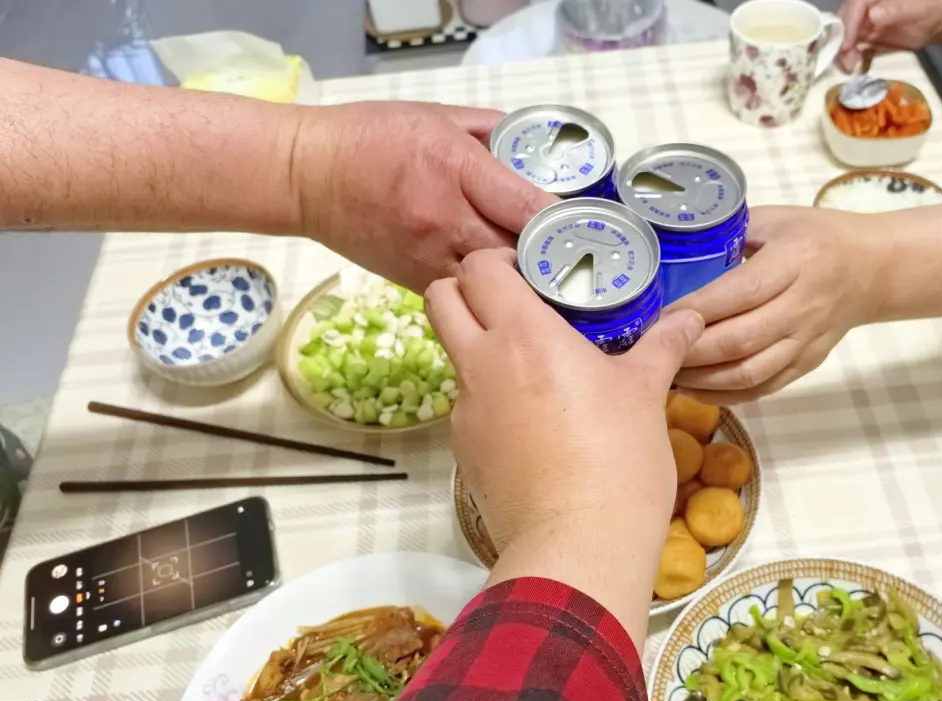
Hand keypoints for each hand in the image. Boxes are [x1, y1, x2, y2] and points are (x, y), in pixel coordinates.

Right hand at [292, 101, 555, 292]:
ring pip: (495, 286)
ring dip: (524, 286)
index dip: (563, 223)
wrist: (308, 177)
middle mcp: (446, 219)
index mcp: (455, 167)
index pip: (526, 206)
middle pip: (519, 254)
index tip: (586, 228)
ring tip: (548, 283)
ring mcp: (430, 258)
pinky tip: (508, 293)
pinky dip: (492, 296)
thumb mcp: (438, 115)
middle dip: (551, 259)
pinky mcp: (417, 284)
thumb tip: (537, 152)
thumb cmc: (373, 138)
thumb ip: (493, 131)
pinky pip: (467, 297)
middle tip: (576, 259)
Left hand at [426, 250, 703, 645]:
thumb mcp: (645, 393)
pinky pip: (466, 404)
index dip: (498, 261)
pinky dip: (488, 397)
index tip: (532, 272)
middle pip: (440, 297)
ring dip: (478, 345)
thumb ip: (661, 347)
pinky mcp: (464, 450)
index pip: (477, 267)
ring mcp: (465, 409)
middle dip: (467, 291)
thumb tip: (688, 320)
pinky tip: (533, 421)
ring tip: (532, 365)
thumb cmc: (617, 459)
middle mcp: (481, 363)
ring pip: (452, 353)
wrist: (578, 544)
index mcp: (522, 334)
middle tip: (516, 306)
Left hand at [671, 206, 882, 403]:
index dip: (695, 310)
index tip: (656, 318)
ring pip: (748, 372)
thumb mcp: (776, 220)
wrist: (872, 270)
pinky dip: (724, 395)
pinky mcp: (805, 366)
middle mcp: (802, 307)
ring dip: (702, 379)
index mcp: (794, 262)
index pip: (739, 293)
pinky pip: (761, 389)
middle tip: (648, 351)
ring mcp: (805, 342)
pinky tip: (694, 389)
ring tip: (665, 374)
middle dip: (689, 351)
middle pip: (739, 340)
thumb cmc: (817, 237)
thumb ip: (731, 234)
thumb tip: (676, 253)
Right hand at [838, 0, 941, 69]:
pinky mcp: (866, 36)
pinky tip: (854, 67)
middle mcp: (865, 6)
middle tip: (846, 60)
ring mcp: (863, 21)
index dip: (848, 24)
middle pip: (843, 20)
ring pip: (844, 34)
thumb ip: (896, 10)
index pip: (854, 5)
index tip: (847, 45)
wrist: (937, 21)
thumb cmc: (930, 8)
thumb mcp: (917, 8)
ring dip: (843, 52)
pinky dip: (851, 57)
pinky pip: (852, 46)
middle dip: (841, 40)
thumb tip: (872, 16)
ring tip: (850, 66)